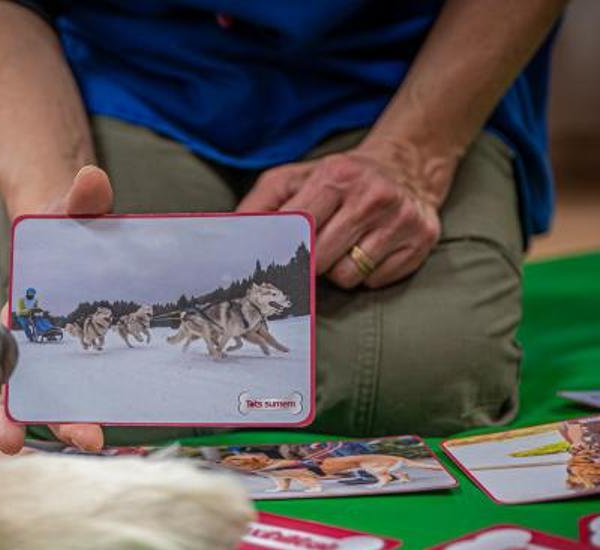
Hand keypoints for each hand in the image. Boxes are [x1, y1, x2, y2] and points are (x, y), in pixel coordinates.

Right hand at [0, 165, 112, 454]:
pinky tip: (126, 429)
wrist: (82, 231)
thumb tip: (91, 180)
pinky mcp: (97, 356)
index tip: (15, 436)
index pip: (12, 363)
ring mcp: (67, 355)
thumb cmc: (71, 226)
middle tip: (82, 441)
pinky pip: (98, 388)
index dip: (11, 402)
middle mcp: (39, 344)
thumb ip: (81, 201)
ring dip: (74, 425)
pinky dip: (105, 408)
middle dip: (47, 423)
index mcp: (24, 317)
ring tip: (97, 445)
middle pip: (35, 393)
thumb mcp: (74, 212)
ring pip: (63, 399)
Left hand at [237, 139, 451, 289]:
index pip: (296, 229)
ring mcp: (401, 219)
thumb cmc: (336, 179)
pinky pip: (374, 281)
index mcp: (336, 176)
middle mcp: (373, 196)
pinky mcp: (422, 240)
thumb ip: (258, 207)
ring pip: (347, 276)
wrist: (406, 166)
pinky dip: (365, 274)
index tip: (268, 265)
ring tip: (342, 248)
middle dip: (306, 265)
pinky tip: (367, 251)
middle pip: (319, 260)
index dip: (279, 252)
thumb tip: (230, 237)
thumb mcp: (292, 179)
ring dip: (336, 271)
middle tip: (307, 257)